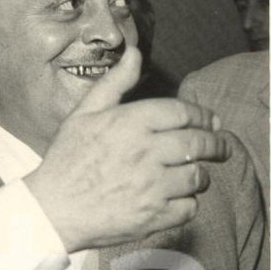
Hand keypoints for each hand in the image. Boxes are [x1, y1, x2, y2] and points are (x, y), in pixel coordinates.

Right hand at [25, 45, 230, 252]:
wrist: (50, 211)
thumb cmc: (66, 161)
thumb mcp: (84, 115)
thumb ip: (114, 83)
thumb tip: (135, 53)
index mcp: (131, 123)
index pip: (183, 113)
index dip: (203, 116)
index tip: (212, 122)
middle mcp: (146, 152)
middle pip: (199, 144)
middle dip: (216, 145)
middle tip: (220, 148)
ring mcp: (151, 186)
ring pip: (197, 177)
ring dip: (199, 175)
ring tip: (194, 176)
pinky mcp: (153, 216)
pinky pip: (188, 208)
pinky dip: (187, 204)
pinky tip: (176, 200)